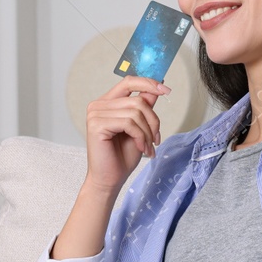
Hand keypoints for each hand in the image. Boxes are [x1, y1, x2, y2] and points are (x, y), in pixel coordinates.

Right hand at [82, 76, 169, 194]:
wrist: (110, 179)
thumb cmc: (122, 156)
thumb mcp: (140, 127)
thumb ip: (144, 106)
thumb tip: (157, 86)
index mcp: (107, 102)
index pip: (128, 82)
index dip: (148, 83)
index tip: (166, 90)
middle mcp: (99, 105)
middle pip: (137, 100)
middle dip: (153, 121)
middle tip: (156, 139)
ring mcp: (95, 114)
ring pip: (135, 112)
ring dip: (147, 132)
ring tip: (148, 147)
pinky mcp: (97, 125)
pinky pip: (129, 123)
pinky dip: (140, 136)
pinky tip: (141, 148)